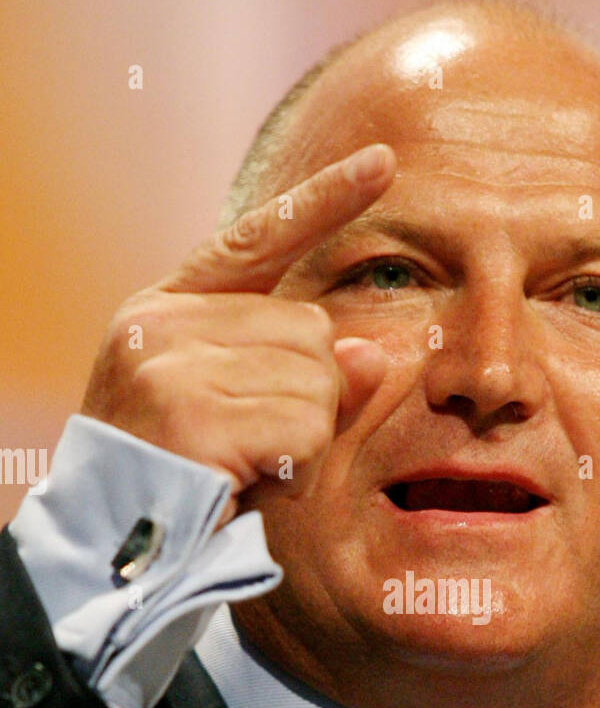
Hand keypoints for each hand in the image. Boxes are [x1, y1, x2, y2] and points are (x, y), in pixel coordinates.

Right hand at [81, 143, 395, 522]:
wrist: (109, 546)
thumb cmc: (178, 478)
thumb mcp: (236, 414)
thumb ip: (298, 375)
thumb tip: (373, 351)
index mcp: (167, 309)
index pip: (257, 238)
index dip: (324, 199)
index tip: (383, 161)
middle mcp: (163, 324)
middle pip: (311, 329)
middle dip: (311, 394)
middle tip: (259, 443)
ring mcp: (171, 365)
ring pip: (317, 378)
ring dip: (305, 434)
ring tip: (246, 463)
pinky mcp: (189, 414)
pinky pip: (307, 424)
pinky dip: (298, 462)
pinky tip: (248, 477)